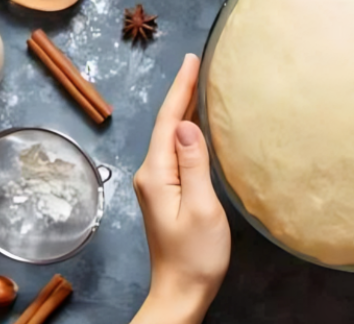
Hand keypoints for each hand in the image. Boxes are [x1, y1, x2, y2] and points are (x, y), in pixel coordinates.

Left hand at [130, 54, 230, 323]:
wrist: (181, 292)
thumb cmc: (196, 256)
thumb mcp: (202, 207)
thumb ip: (194, 163)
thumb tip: (187, 125)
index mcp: (157, 174)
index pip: (169, 121)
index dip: (181, 88)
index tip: (191, 60)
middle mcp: (151, 174)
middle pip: (166, 124)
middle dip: (181, 92)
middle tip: (196, 62)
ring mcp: (156, 184)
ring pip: (169, 136)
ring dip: (183, 109)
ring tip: (198, 83)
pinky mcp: (165, 192)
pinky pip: (174, 151)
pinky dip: (184, 130)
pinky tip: (195, 124)